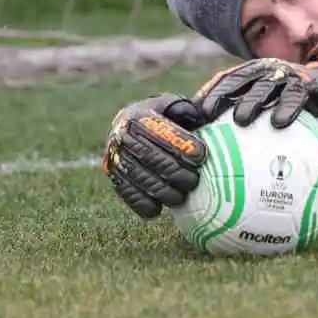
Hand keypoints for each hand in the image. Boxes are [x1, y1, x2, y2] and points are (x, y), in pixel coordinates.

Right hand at [101, 94, 206, 219]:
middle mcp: (121, 135)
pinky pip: (125, 192)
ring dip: (161, 190)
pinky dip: (140, 203)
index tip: (201, 156)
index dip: (181, 144)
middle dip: (174, 171)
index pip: (161, 130)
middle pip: (150, 156)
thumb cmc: (164, 118)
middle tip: (193, 181)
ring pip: (138, 177)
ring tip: (181, 197)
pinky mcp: (113, 176)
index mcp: (138, 114)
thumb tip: (205, 116)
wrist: (129, 127)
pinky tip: (157, 210)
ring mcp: (114, 156)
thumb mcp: (175, 107)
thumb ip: (190, 111)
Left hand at [192, 49, 317, 129]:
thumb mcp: (269, 104)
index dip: (209, 92)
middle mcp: (267, 70)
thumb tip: (220, 148)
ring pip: (264, 86)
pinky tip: (279, 122)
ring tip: (241, 120)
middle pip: (239, 80)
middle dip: (222, 95)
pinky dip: (286, 107)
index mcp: (253, 73)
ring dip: (251, 101)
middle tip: (208, 114)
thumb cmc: (291, 102)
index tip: (193, 112)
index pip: (225, 79)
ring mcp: (287, 75)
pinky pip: (295, 95)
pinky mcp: (308, 83)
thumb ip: (250, 116)